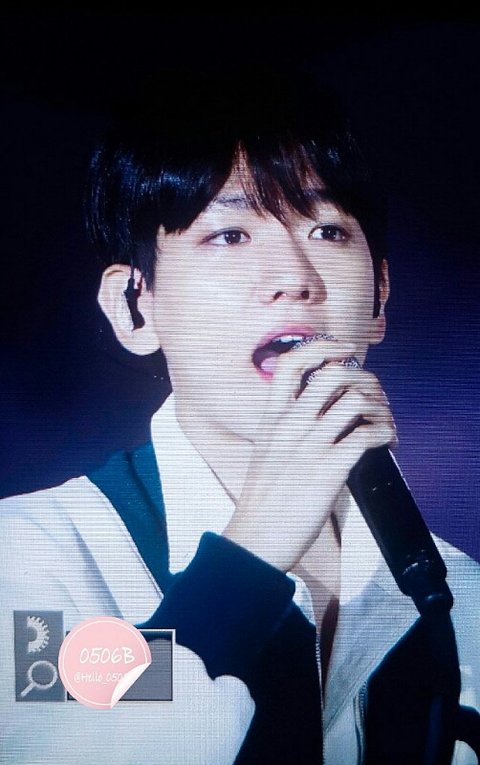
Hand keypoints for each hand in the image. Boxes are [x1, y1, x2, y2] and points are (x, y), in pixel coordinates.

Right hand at [223, 337, 396, 571]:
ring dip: (380, 406)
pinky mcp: (329, 469)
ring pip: (356, 400)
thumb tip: (327, 406)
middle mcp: (290, 424)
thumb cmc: (265, 497)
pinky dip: (387, 432)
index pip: (292, 363)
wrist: (257, 536)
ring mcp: (310, 445)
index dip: (322, 347)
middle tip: (374, 393)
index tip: (343, 349)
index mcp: (273, 417)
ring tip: (384, 420)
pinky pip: (368, 434)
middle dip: (364, 377)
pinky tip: (388, 441)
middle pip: (334, 373)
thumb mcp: (268, 449)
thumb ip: (290, 424)